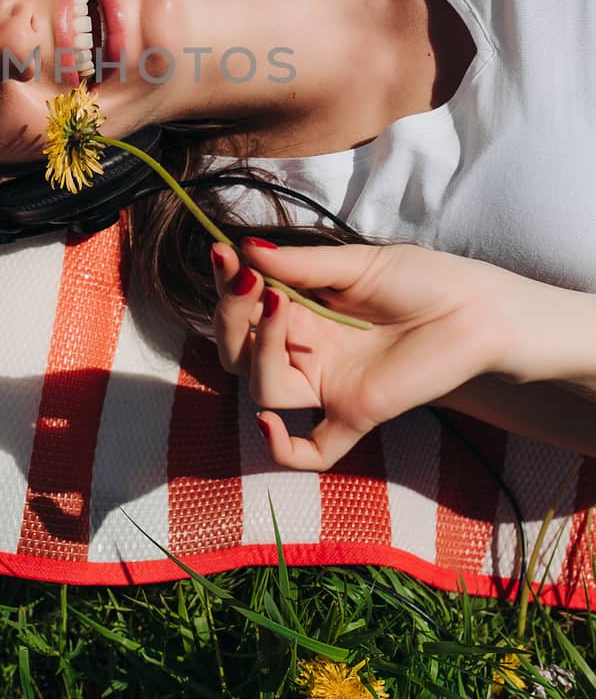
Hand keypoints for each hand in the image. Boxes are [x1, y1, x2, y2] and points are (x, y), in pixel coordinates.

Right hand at [210, 237, 512, 470]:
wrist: (475, 310)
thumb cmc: (421, 280)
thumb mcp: (355, 263)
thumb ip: (301, 264)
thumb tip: (244, 248)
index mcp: (301, 312)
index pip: (244, 310)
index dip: (228, 286)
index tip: (223, 255)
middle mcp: (306, 351)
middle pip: (240, 352)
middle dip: (233, 316)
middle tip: (250, 281)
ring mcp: (327, 386)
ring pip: (265, 388)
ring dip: (258, 350)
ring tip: (280, 305)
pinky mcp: (355, 414)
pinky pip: (311, 451)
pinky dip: (282, 448)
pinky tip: (269, 423)